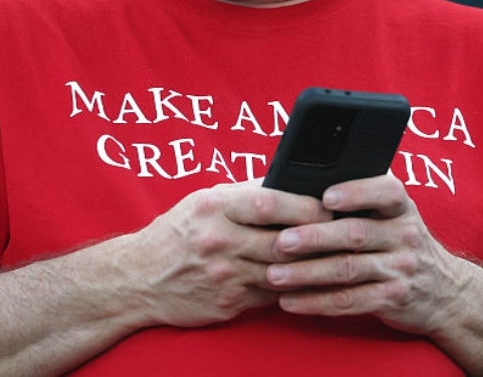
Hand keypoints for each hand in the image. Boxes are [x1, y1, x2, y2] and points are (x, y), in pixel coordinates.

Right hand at [118, 181, 332, 327]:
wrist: (134, 279)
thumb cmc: (180, 232)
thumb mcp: (207, 200)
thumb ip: (250, 192)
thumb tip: (298, 179)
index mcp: (215, 207)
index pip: (270, 202)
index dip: (307, 205)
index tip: (333, 204)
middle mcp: (219, 241)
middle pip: (283, 240)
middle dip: (320, 237)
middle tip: (348, 231)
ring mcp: (223, 275)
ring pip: (284, 270)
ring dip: (314, 264)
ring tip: (341, 254)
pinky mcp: (228, 303)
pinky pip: (273, 294)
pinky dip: (295, 286)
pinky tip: (314, 278)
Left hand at [266, 174, 482, 339]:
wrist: (444, 292)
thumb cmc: (402, 245)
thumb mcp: (396, 219)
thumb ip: (364, 205)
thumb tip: (305, 190)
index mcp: (402, 208)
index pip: (386, 192)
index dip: (356, 192)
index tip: (325, 196)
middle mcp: (406, 235)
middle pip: (357, 233)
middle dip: (315, 236)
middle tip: (281, 240)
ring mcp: (401, 268)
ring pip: (348, 270)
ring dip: (307, 273)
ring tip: (274, 275)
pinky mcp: (393, 298)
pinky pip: (351, 301)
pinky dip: (317, 302)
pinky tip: (291, 302)